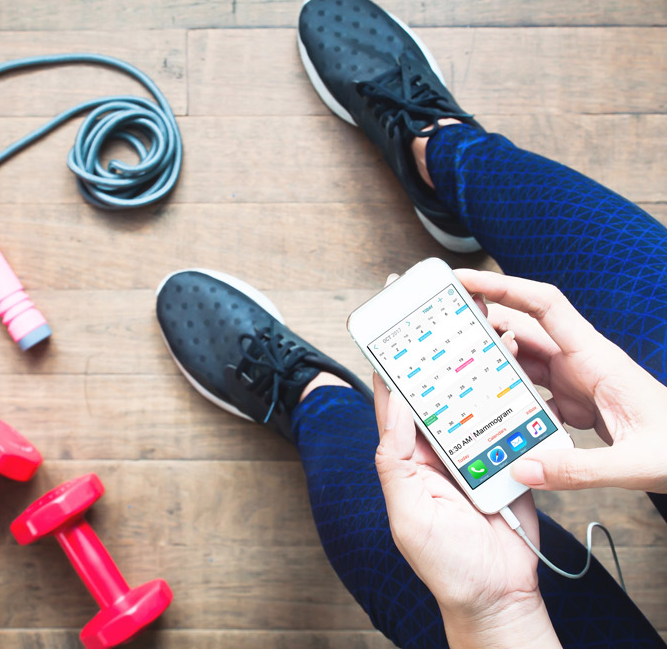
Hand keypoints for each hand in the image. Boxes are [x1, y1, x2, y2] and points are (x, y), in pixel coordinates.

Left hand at [373, 275, 559, 648]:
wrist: (496, 594)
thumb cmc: (444, 562)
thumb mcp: (407, 511)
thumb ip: (395, 459)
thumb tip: (391, 404)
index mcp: (406, 454)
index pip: (394, 396)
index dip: (390, 357)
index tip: (388, 317)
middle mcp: (436, 446)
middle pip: (436, 386)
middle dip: (440, 348)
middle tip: (446, 307)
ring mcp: (471, 449)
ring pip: (472, 395)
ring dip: (478, 363)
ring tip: (487, 327)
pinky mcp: (503, 455)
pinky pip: (505, 417)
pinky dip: (510, 391)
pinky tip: (514, 367)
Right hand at [456, 269, 666, 493]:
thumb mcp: (635, 463)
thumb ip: (579, 470)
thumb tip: (523, 468)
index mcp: (596, 358)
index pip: (544, 305)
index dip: (504, 287)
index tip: (467, 281)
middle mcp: (581, 362)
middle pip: (522, 328)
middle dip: (483, 323)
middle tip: (444, 326)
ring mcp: (575, 380)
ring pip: (522, 358)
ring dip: (492, 360)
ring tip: (457, 367)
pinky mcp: (572, 401)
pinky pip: (530, 388)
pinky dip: (506, 392)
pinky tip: (488, 406)